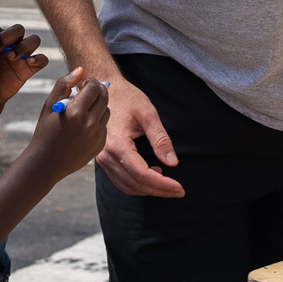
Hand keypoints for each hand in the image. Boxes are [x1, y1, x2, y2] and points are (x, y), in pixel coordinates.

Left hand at [0, 21, 45, 104]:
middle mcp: (11, 43)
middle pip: (18, 28)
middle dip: (6, 36)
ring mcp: (22, 55)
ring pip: (34, 39)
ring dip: (23, 46)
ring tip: (11, 57)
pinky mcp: (30, 68)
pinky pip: (42, 59)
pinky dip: (38, 58)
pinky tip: (28, 63)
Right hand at [23, 68, 108, 184]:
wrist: (45, 163)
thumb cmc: (44, 132)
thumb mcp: (49, 106)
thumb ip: (64, 85)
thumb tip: (80, 70)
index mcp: (75, 112)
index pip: (93, 87)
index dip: (90, 82)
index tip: (83, 84)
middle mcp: (89, 124)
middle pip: (104, 97)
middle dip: (98, 90)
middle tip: (89, 91)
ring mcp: (96, 136)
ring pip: (106, 111)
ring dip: (99, 105)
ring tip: (85, 109)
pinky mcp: (99, 145)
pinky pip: (104, 126)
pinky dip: (97, 122)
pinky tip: (84, 126)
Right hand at [94, 72, 183, 197]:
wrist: (105, 91)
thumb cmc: (127, 98)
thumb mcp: (148, 114)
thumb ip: (160, 139)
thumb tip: (172, 162)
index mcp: (117, 144)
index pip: (142, 174)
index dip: (162, 185)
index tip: (180, 188)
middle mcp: (106, 155)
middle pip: (134, 184)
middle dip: (159, 190)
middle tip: (178, 191)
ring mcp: (102, 159)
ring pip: (126, 186)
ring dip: (148, 190)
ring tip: (168, 185)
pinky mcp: (103, 159)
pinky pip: (120, 180)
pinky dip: (137, 184)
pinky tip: (152, 174)